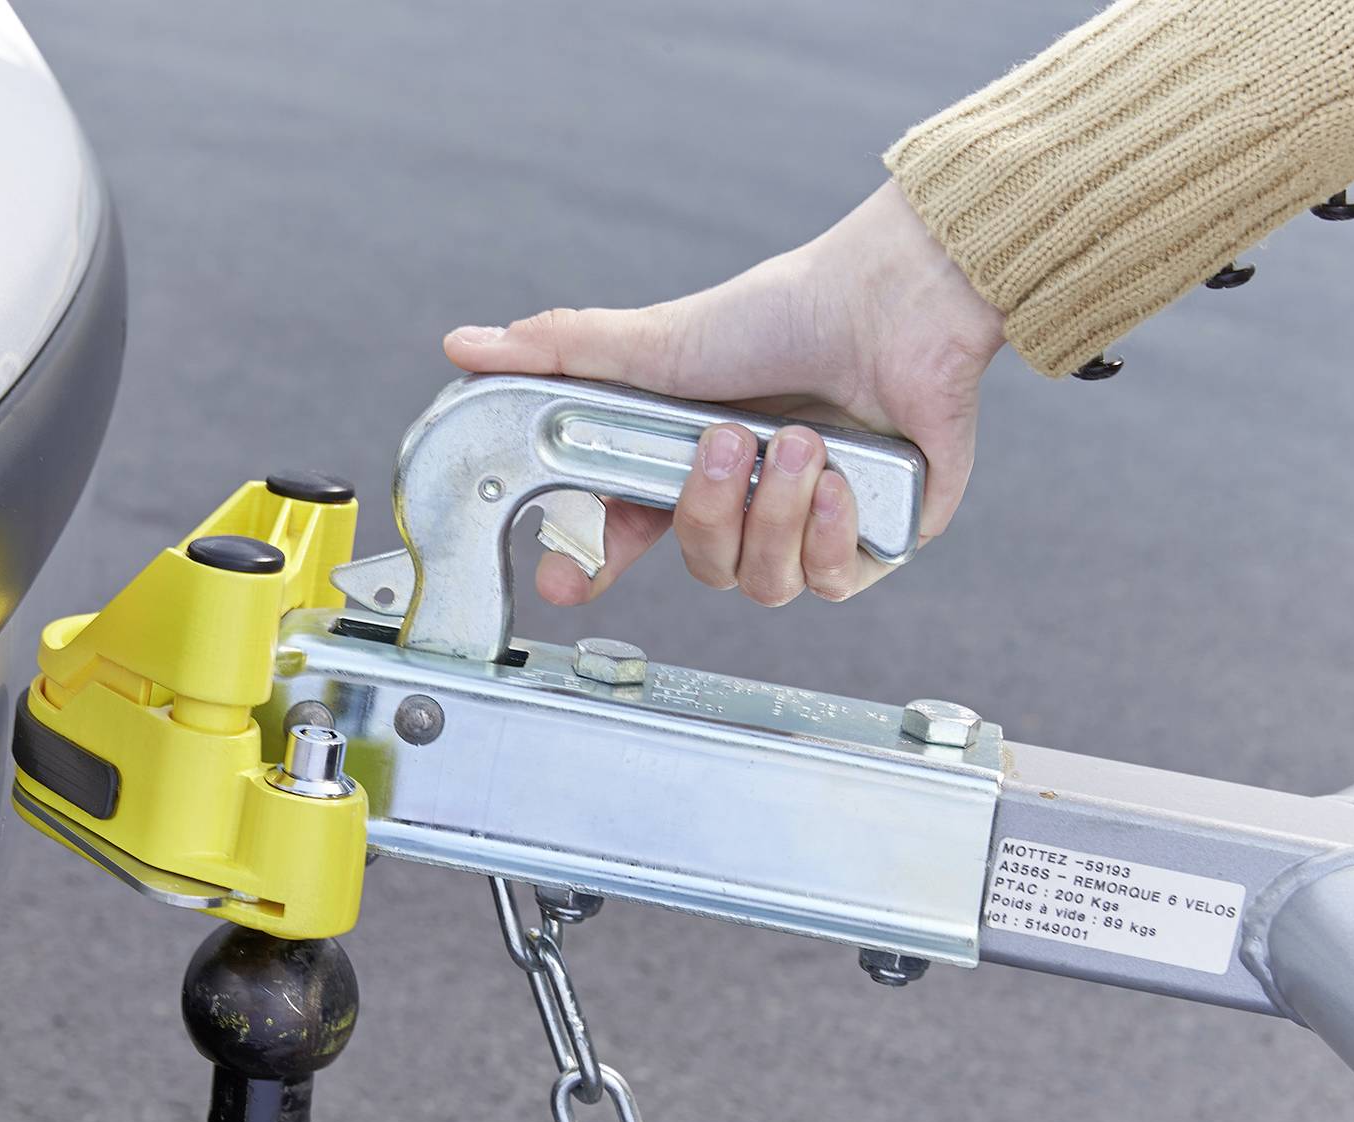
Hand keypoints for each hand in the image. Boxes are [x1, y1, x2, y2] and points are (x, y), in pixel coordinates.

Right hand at [443, 181, 1004, 606]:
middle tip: (731, 440)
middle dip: (711, 510)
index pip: (624, 541)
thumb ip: (557, 355)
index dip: (589, 570)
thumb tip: (462, 346)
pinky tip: (839, 479)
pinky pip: (833, 584)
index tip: (565, 585)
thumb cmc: (781, 313)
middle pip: (703, 570)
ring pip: (766, 585)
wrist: (892, 302)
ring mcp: (810, 527)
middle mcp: (748, 504)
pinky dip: (829, 531)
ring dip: (775, 513)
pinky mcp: (874, 540)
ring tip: (800, 442)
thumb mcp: (653, 344)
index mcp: (688, 469)